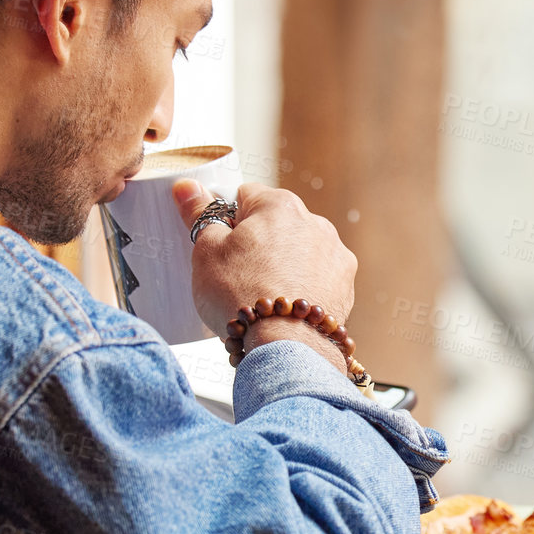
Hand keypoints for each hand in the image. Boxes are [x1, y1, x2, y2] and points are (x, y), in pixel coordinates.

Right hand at [172, 180, 357, 369]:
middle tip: (234, 275)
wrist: (285, 347)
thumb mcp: (206, 251)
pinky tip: (284, 310)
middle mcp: (315, 223)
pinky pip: (316, 280)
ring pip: (297, 253)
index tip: (218, 244)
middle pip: (275, 225)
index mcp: (279, 205)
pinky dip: (300, 289)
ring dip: (281, 266)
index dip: (226, 220)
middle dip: (256, 245)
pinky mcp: (345, 287)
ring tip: (260, 298)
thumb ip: (199, 213)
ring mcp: (335, 255)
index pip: (244, 196)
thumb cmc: (241, 296)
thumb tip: (187, 187)